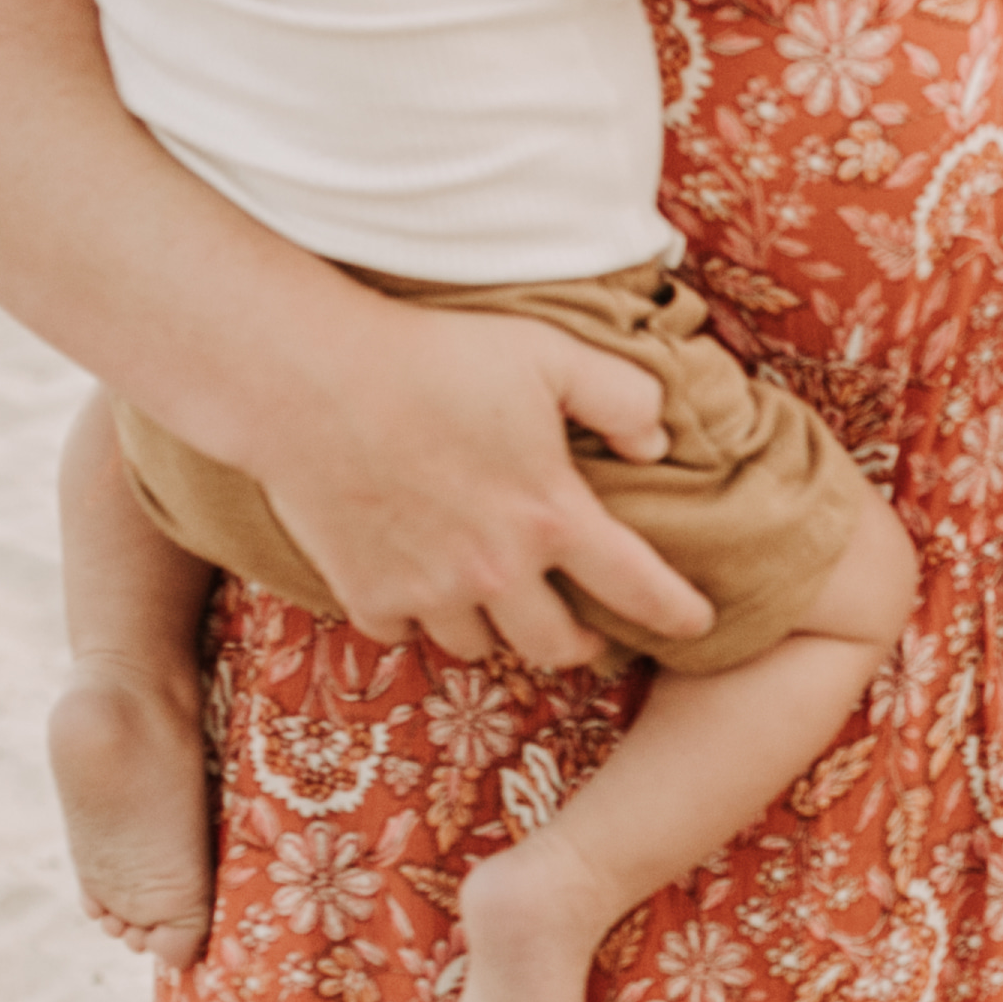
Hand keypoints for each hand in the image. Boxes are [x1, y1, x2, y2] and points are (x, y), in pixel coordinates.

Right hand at [250, 303, 713, 666]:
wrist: (307, 378)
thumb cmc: (431, 356)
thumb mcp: (546, 353)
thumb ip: (620, 397)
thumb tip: (658, 444)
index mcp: (550, 517)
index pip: (638, 587)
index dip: (677, 612)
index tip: (696, 624)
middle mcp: (496, 572)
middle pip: (556, 648)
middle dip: (578, 645)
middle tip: (581, 630)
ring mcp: (429, 591)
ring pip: (480, 647)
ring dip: (495, 628)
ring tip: (494, 600)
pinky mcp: (367, 594)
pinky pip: (406, 633)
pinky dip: (416, 617)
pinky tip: (417, 585)